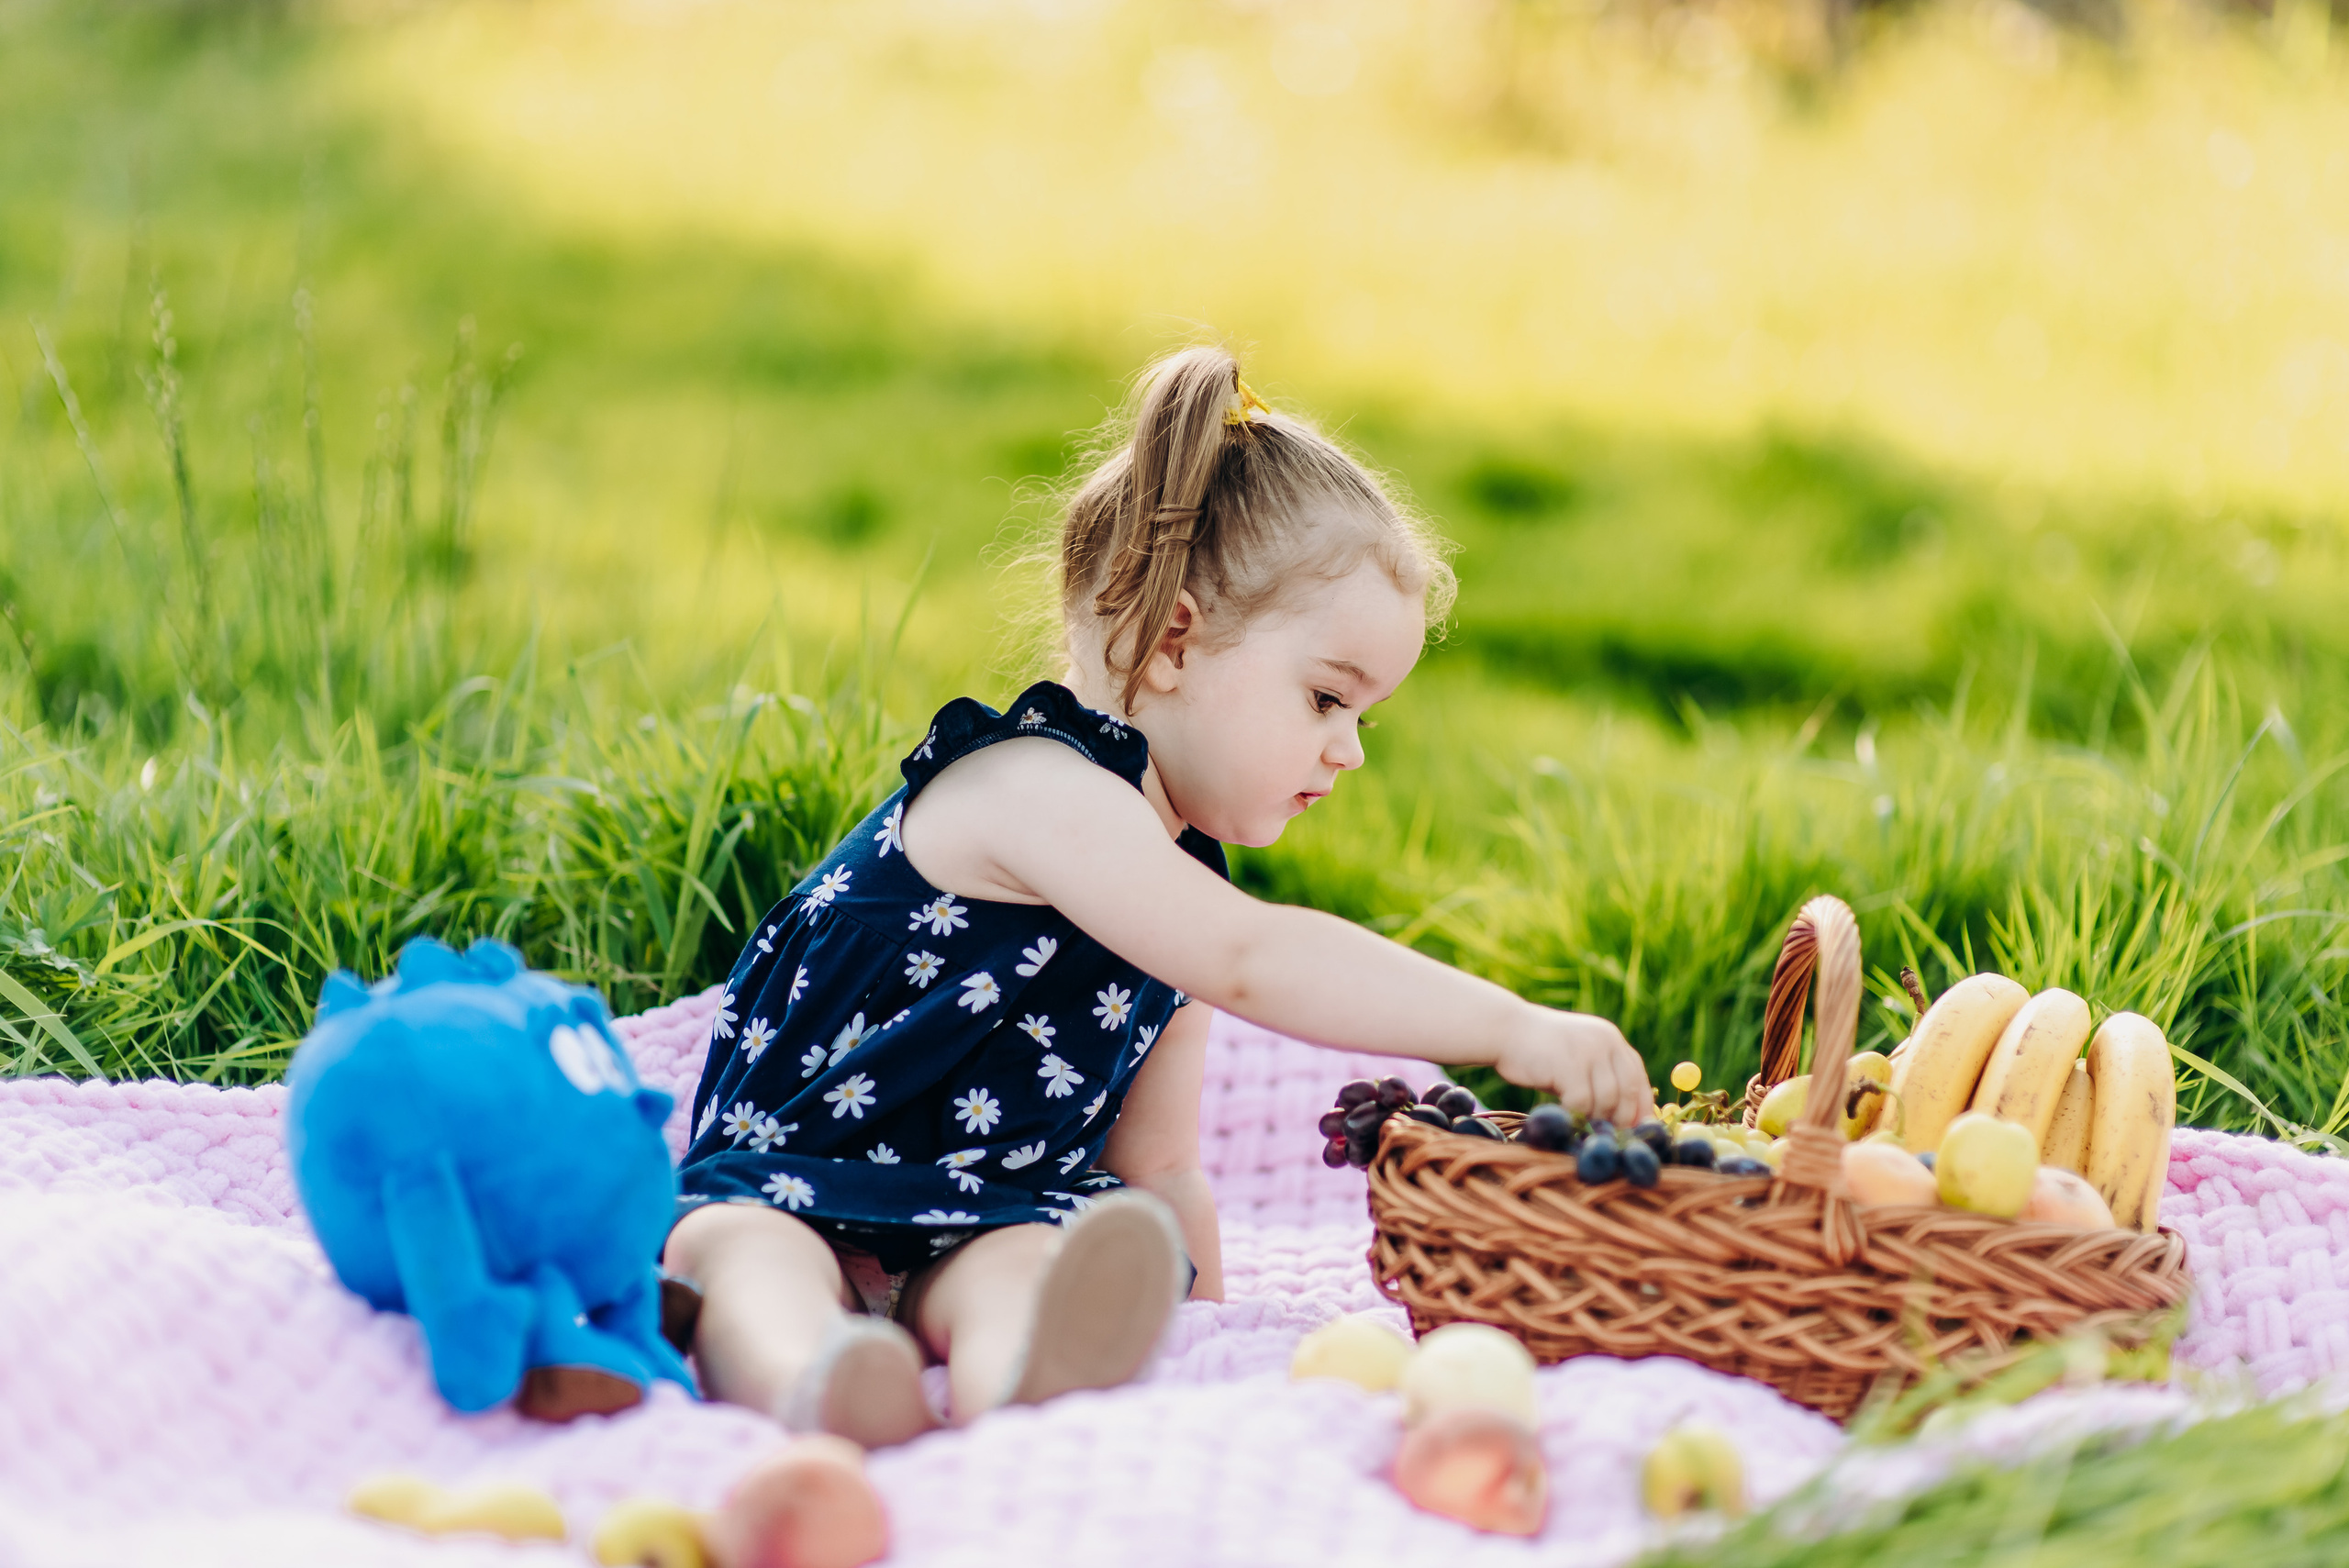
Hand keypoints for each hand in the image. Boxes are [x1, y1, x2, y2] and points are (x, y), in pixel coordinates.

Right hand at [1491, 1009, 1651, 1126]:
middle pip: (1627, 1091)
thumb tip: (1626, 1118)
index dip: (1640, 1107)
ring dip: (1595, 1117)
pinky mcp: (1569, 1064)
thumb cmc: (1540, 1052)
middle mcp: (1606, 1041)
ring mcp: (1588, 1051)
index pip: (1638, 1078)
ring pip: (1607, 1099)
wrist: (1506, 1030)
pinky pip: (1581, 1101)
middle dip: (1620, 1118)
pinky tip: (1563, 1114)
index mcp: (1611, 1039)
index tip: (1634, 1130)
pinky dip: (1575, 1114)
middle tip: (1606, 1133)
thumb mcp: (1578, 1058)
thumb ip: (1601, 1077)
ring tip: (1580, 1122)